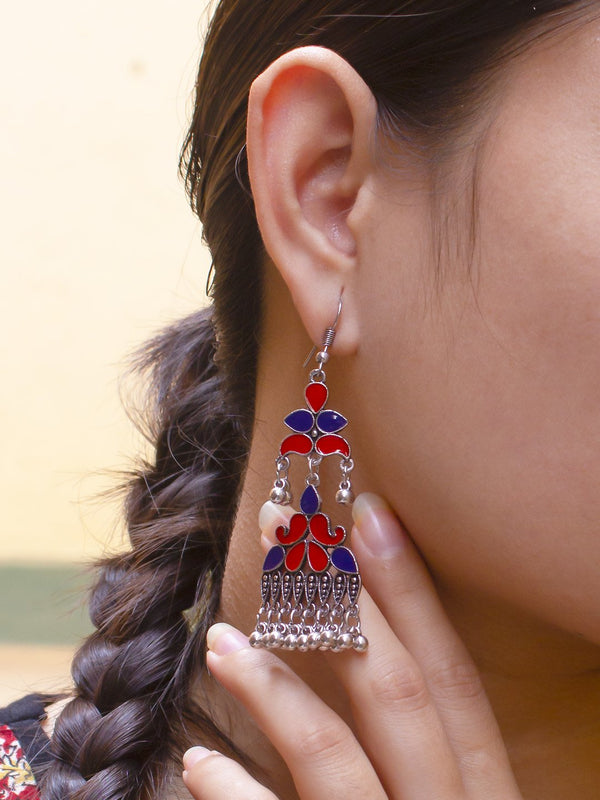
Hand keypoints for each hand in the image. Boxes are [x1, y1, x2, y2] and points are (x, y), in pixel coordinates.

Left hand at [182, 493, 521, 798]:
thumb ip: (418, 755)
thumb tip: (361, 657)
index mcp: (483, 797)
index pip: (451, 679)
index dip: (412, 593)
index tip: (367, 515)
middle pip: (405, 696)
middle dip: (346, 603)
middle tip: (287, 530)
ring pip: (342, 762)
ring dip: (280, 688)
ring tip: (222, 639)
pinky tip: (201, 767)